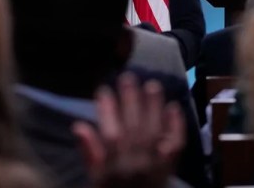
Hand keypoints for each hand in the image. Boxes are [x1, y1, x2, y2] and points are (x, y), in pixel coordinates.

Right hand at [73, 73, 184, 187]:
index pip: (110, 135)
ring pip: (155, 131)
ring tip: (151, 84)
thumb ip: (89, 152)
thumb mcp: (96, 177)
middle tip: (128, 77)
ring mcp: (155, 164)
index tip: (103, 89)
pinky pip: (176, 144)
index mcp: (113, 167)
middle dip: (131, 101)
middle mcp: (135, 164)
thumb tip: (78, 125)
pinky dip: (176, 125)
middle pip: (134, 128)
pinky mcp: (172, 165)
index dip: (107, 111)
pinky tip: (173, 107)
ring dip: (154, 106)